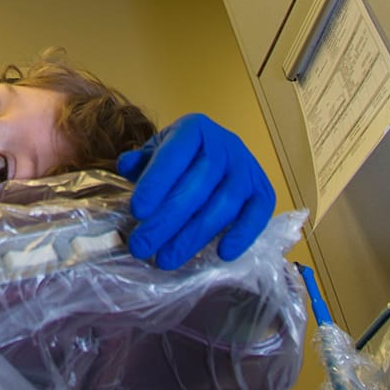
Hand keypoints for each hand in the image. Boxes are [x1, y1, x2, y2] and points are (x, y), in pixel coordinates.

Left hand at [117, 113, 274, 269]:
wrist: (216, 149)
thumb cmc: (180, 156)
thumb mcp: (156, 150)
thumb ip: (140, 161)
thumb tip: (126, 165)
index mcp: (193, 130)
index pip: (173, 156)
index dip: (155, 184)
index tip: (137, 212)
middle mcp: (225, 145)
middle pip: (198, 186)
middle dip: (167, 221)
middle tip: (142, 247)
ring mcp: (247, 168)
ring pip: (224, 204)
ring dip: (194, 236)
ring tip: (166, 259)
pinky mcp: (263, 190)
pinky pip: (257, 214)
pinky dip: (242, 235)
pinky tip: (221, 254)